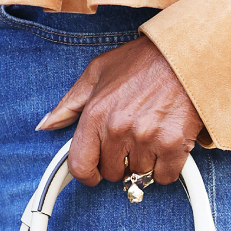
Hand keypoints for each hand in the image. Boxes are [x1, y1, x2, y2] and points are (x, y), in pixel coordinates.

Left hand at [37, 36, 203, 186]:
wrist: (183, 54)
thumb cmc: (141, 61)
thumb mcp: (97, 73)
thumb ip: (70, 103)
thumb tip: (47, 124)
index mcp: (96, 113)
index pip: (80, 165)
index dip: (86, 174)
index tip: (93, 173)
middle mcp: (119, 128)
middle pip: (111, 172)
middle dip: (118, 160)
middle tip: (128, 139)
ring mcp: (147, 138)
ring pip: (138, 173)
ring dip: (143, 160)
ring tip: (149, 132)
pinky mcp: (173, 144)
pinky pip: (163, 176)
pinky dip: (165, 165)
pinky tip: (165, 142)